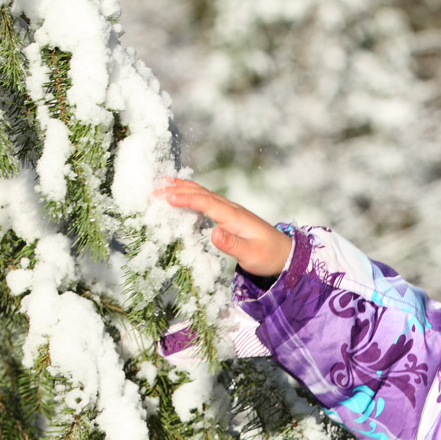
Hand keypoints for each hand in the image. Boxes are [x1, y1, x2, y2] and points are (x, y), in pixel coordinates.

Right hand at [154, 178, 293, 277]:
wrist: (285, 254)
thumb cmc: (268, 256)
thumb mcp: (250, 255)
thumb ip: (232, 244)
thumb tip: (214, 233)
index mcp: (234, 217)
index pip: (206, 203)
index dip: (186, 199)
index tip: (166, 196)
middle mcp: (231, 210)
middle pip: (202, 194)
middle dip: (178, 189)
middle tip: (155, 186)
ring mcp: (231, 212)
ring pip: (204, 195)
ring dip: (183, 189)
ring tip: (163, 183)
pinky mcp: (230, 217)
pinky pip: (207, 202)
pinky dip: (192, 196)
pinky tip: (183, 195)